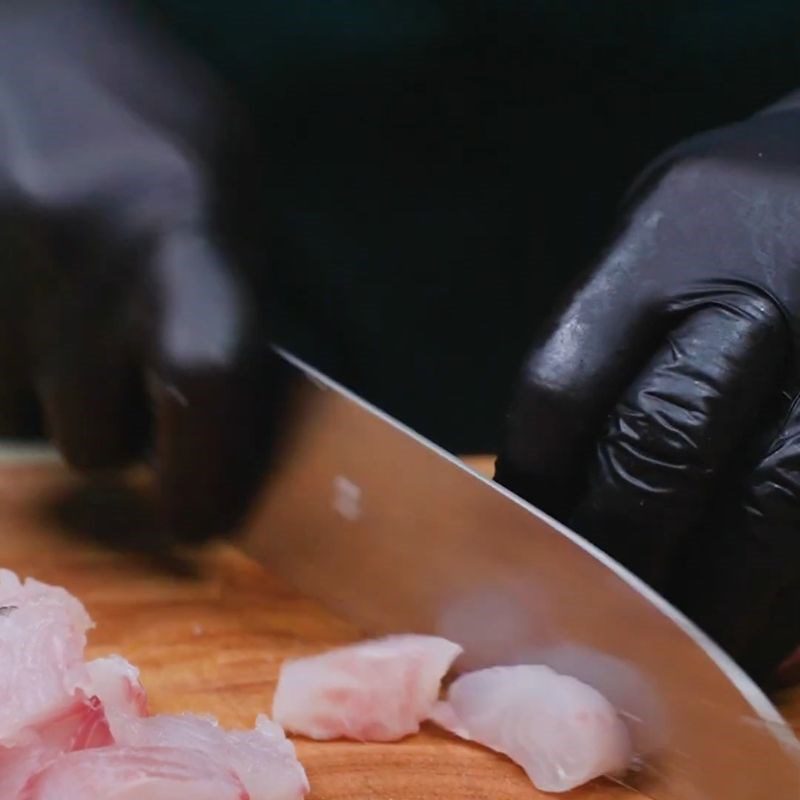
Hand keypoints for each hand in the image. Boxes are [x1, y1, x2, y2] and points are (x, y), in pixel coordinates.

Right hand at [0, 0, 278, 539]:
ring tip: (73, 308)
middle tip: (129, 380)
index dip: (200, 477)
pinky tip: (29, 293)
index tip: (198, 518)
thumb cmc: (150, 119)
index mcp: (189, 230)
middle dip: (120, 437)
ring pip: (25, 416)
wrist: (22, 26)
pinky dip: (9, 360)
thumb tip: (235, 421)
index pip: (202, 380)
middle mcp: (84, 254)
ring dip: (56, 394)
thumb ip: (235, 303)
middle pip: (97, 440)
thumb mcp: (230, 192)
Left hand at [496, 93, 799, 682]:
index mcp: (679, 228)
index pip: (566, 387)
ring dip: (715, 600)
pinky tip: (759, 626)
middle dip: (620, 551)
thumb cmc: (750, 210)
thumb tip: (559, 492)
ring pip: (771, 508)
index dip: (537, 488)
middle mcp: (774, 276)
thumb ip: (613, 338)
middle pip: (660, 449)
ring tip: (680, 647)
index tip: (526, 546)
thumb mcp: (670, 226)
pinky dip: (791, 603)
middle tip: (597, 616)